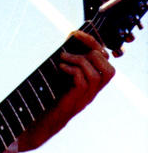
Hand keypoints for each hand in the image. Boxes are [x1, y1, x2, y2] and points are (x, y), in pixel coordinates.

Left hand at [19, 30, 114, 151]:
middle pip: (110, 69)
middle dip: (93, 51)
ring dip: (80, 60)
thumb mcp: (62, 77)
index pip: (105, 61)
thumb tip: (66, 43)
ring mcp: (87, 96)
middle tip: (72, 47)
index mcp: (92, 82)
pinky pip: (84, 81)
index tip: (75, 33)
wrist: (43, 120)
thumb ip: (68, 63)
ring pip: (99, 74)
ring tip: (63, 57)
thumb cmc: (50, 96)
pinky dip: (73, 70)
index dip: (93, 44)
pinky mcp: (78, 100)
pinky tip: (61, 68)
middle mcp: (94, 90)